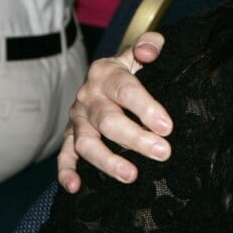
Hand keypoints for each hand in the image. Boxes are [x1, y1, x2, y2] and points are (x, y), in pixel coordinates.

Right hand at [57, 32, 171, 191]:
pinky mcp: (70, 136)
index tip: (167, 127)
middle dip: (136, 139)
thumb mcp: (141, 49)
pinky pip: (64, 155)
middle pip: (109, 120)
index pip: (126, 90)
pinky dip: (66, 171)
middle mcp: (88, 96)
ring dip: (108, 160)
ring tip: (131, 175)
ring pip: (87, 142)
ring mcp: (77, 118)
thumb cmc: (132, 66)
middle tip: (163, 152)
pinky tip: (75, 187)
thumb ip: (150, 44)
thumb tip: (150, 51)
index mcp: (106, 72)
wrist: (105, 76)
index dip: (147, 109)